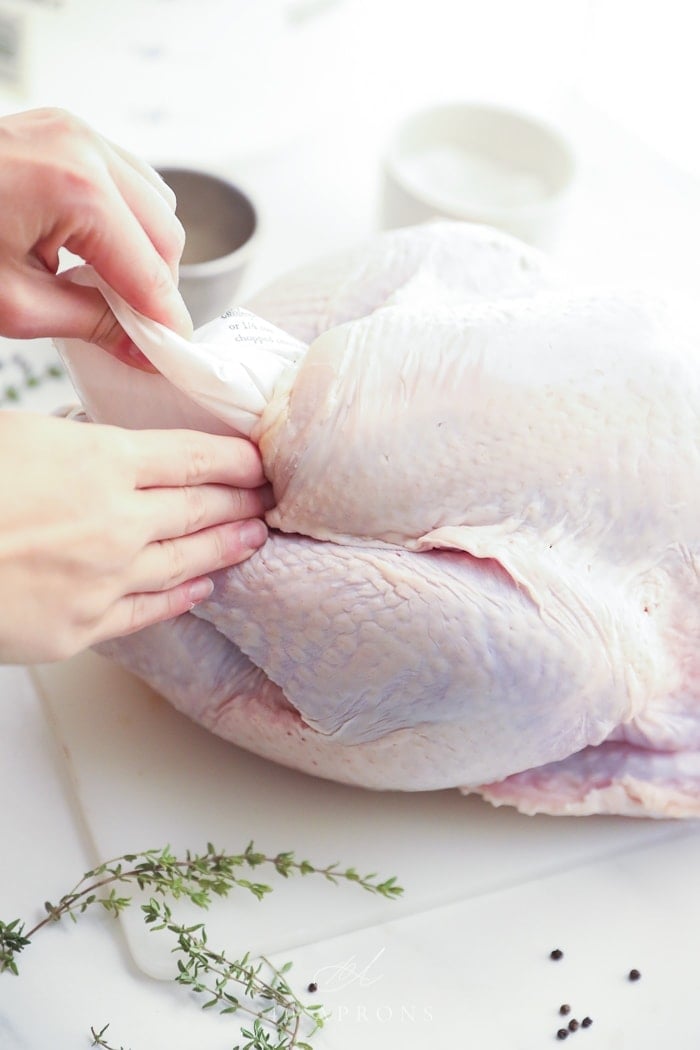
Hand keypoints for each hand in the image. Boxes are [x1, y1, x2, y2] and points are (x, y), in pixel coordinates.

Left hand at [0, 107, 190, 366]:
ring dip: (140, 254)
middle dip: (152, 288)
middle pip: (166, 236)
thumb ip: (92, 324)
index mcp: (76, 189)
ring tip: (97, 288)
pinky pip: (127, 181)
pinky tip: (86, 251)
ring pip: (155, 207)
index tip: (173, 358)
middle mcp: (84, 148)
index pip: (152, 273)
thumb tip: (143, 348)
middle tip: (127, 331)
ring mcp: (75, 132)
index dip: (166, 323)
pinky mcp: (64, 133)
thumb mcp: (14, 305)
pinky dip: (122, 223)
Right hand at [0, 412, 270, 663]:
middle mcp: (118, 521)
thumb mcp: (16, 434)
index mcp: (101, 461)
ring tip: (256, 537)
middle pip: (201, 508)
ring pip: (187, 561)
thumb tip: (100, 445)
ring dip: (227, 547)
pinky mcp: (82, 627)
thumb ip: (71, 442)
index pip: (194, 457)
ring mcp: (105, 579)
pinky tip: (205, 588)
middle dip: (243, 500)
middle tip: (273, 498)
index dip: (235, 458)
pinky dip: (183, 597)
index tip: (258, 459)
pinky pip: (150, 612)